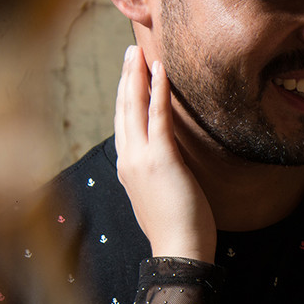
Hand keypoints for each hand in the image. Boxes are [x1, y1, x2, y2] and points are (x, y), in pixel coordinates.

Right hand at [114, 46, 216, 261]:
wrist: (179, 251)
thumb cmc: (177, 229)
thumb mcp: (161, 195)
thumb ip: (159, 174)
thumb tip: (168, 161)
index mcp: (128, 169)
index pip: (124, 125)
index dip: (126, 97)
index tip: (130, 76)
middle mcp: (129, 160)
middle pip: (123, 110)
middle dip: (126, 79)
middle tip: (129, 53)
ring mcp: (141, 158)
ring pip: (134, 108)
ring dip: (137, 76)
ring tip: (139, 53)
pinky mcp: (161, 158)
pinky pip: (158, 116)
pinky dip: (158, 90)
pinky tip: (160, 70)